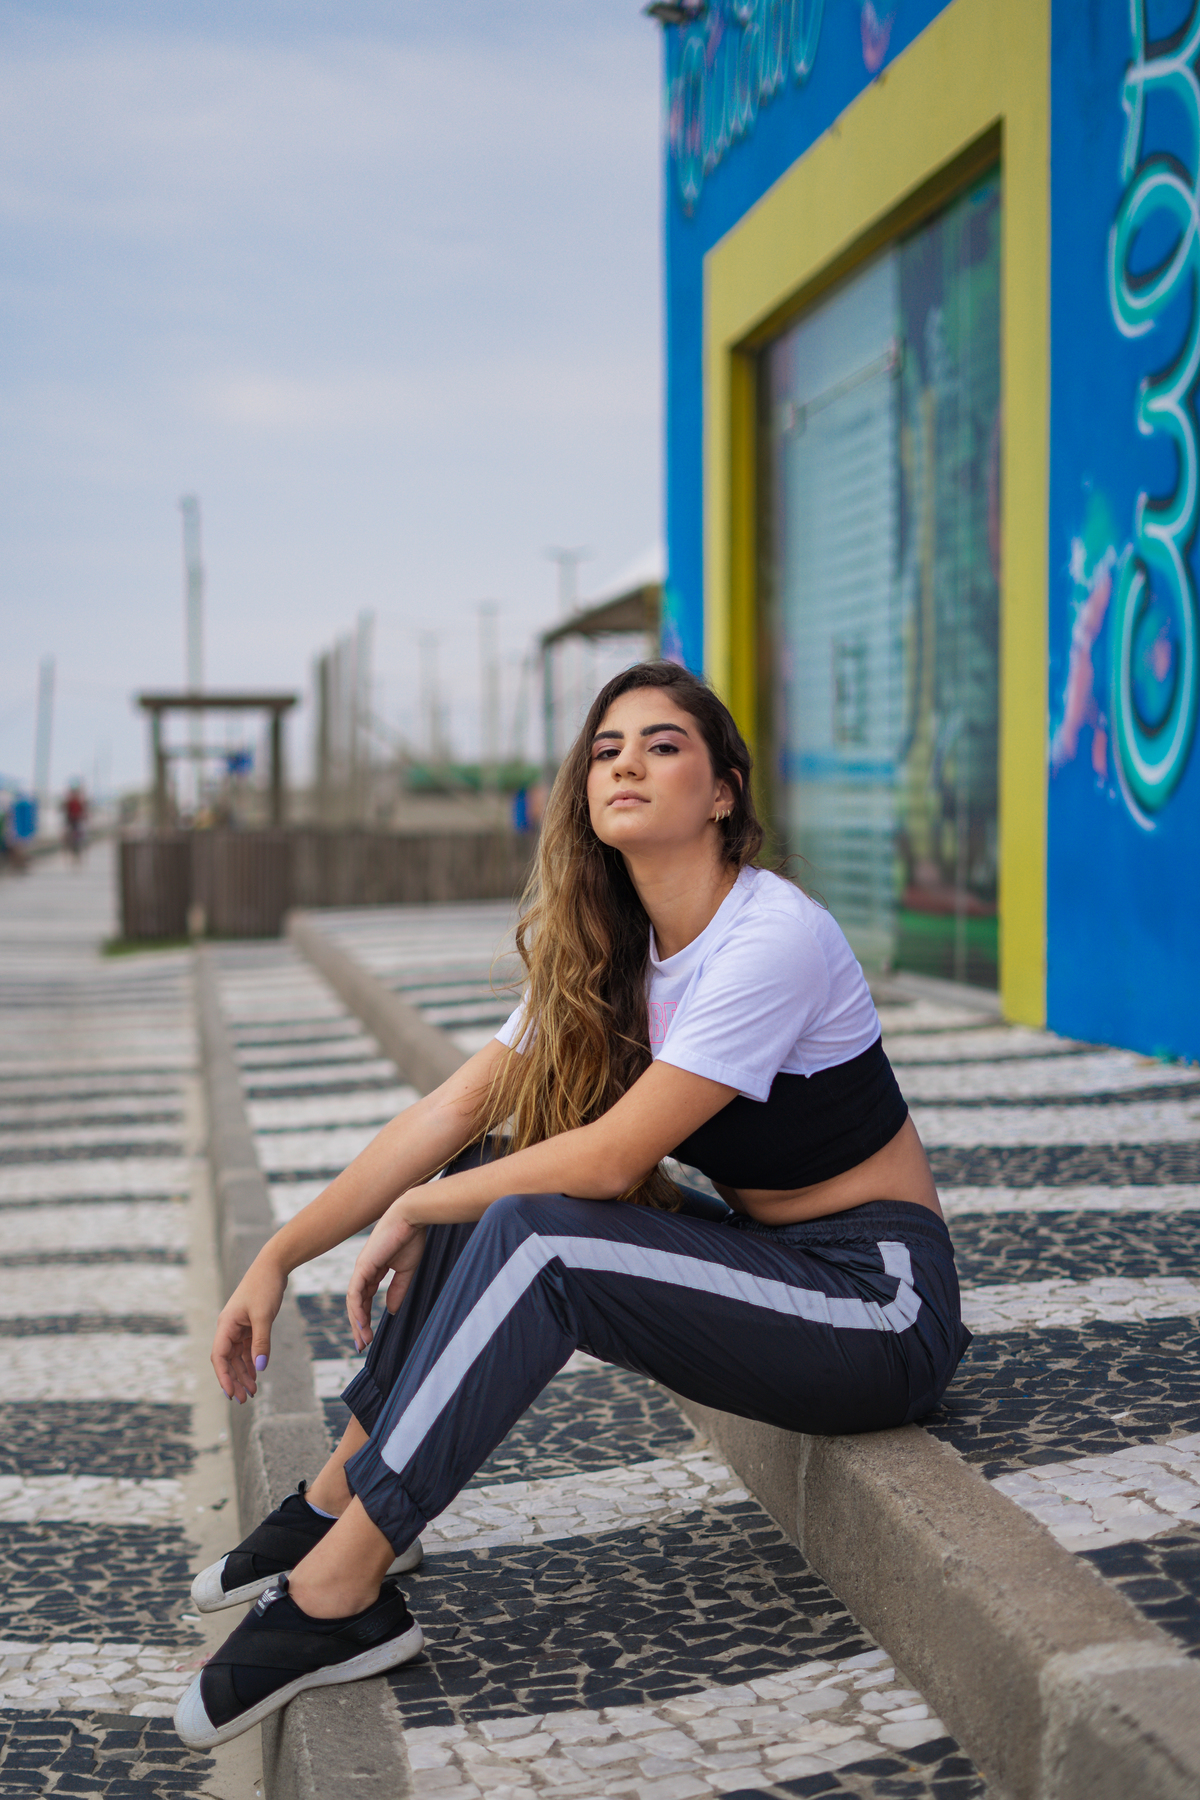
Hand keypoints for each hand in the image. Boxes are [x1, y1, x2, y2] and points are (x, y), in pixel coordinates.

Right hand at [211, 1258, 286, 1403]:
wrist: (273, 1266)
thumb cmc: (265, 1287)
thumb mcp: (264, 1317)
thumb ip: (261, 1343)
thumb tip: (260, 1368)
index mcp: (226, 1324)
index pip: (220, 1356)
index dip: (224, 1377)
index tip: (230, 1394)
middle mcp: (228, 1327)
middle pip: (227, 1360)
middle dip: (235, 1380)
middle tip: (244, 1399)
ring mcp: (238, 1326)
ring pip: (237, 1356)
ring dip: (244, 1373)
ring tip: (252, 1392)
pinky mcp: (249, 1324)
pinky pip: (247, 1348)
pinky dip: (251, 1361)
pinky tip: (257, 1373)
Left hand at [347, 1206, 426, 1351]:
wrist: (410, 1216)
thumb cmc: (410, 1237)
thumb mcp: (405, 1270)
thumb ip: (398, 1289)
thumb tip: (390, 1310)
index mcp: (373, 1270)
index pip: (364, 1299)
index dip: (366, 1318)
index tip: (369, 1337)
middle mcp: (364, 1271)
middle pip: (356, 1304)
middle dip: (358, 1326)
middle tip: (362, 1346)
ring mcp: (362, 1268)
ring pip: (354, 1302)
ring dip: (357, 1322)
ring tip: (363, 1340)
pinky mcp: (363, 1266)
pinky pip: (356, 1292)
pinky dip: (357, 1309)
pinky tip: (362, 1324)